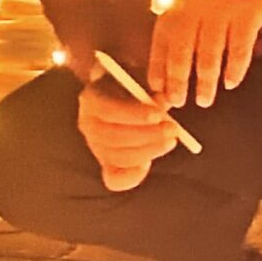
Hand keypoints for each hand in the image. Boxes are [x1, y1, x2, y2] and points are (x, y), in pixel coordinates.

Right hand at [77, 74, 184, 192]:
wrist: (120, 99)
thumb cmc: (131, 86)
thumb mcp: (139, 80)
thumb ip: (149, 89)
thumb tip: (163, 100)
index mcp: (91, 99)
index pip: (108, 110)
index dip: (134, 114)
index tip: (159, 115)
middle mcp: (88, 125)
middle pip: (114, 137)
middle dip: (148, 135)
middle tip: (173, 129)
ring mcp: (96, 147)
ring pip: (119, 157)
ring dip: (149, 151)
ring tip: (170, 140)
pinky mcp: (106, 164)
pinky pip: (115, 180)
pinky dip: (132, 176)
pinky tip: (146, 165)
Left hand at [149, 0, 261, 109]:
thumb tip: (159, 15)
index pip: (162, 38)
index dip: (158, 66)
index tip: (155, 87)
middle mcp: (197, 4)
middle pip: (183, 54)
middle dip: (178, 83)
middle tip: (177, 103)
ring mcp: (223, 9)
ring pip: (210, 57)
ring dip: (207, 83)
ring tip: (205, 100)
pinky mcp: (250, 12)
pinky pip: (240, 49)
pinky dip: (235, 69)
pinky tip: (232, 82)